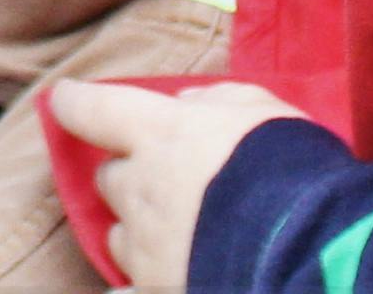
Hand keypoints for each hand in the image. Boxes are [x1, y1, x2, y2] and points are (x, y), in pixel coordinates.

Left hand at [48, 79, 307, 291]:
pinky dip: (130, 286)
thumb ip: (218, 99)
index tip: (65, 98)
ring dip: (136, 228)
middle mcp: (140, 189)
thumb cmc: (290, 166)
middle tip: (162, 176)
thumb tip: (186, 100)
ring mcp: (145, 248)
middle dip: (127, 173)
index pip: (94, 110)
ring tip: (177, 233)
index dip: (75, 103)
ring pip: (117, 234)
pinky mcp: (153, 291)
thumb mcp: (263, 110)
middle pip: (108, 178)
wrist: (307, 245)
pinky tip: (146, 282)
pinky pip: (122, 291)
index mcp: (161, 134)